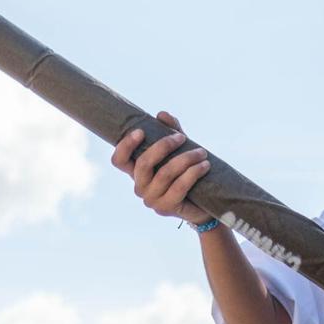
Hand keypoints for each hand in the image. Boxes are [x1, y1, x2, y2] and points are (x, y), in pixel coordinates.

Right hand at [110, 110, 210, 224]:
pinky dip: (193, 173)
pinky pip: (179, 187)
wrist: (203, 204)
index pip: (119, 161)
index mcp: (136, 172)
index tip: (140, 131)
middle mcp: (139, 187)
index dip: (125, 146)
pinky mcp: (166, 208)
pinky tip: (204, 165)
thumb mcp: (179, 150)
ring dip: (185, 159)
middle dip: (163, 146)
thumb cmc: (187, 173)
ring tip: (201, 152)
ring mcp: (151, 200)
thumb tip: (162, 114)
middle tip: (181, 138)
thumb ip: (171, 131)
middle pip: (143, 164)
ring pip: (164, 174)